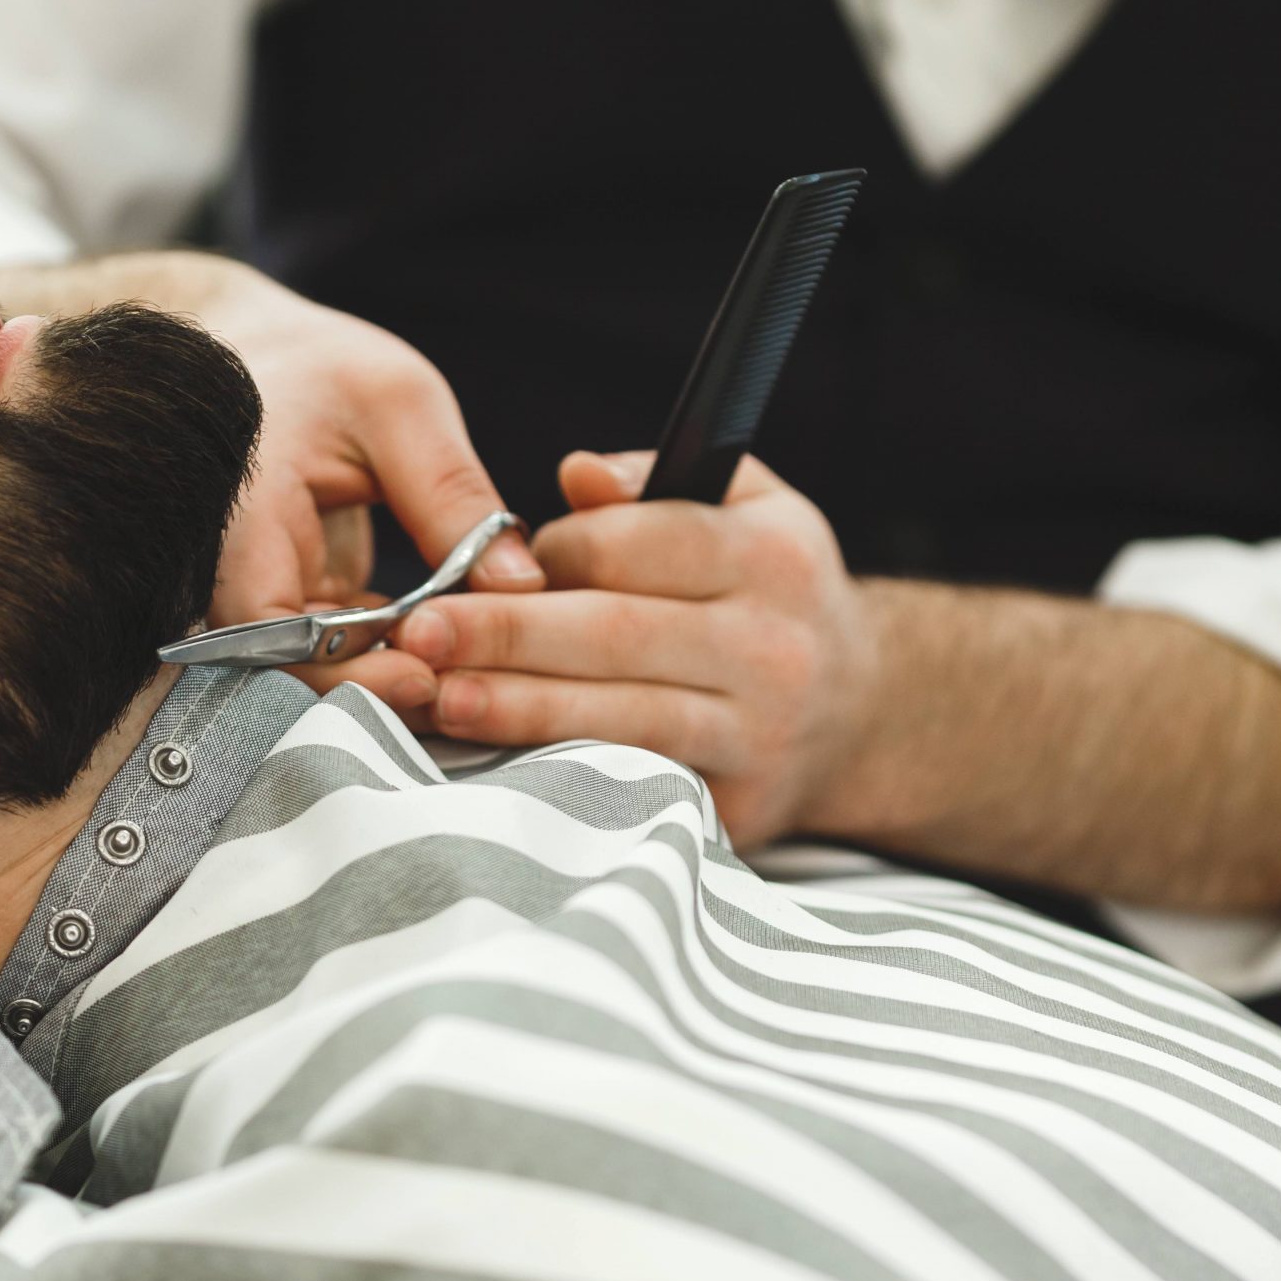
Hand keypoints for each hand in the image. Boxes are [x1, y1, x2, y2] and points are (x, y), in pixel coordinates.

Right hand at [140, 256, 543, 706]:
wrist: (268, 363)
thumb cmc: (321, 370)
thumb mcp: (397, 407)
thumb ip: (453, 495)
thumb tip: (522, 586)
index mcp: (237, 520)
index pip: (266, 636)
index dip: (342, 671)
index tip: (425, 674)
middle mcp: (230, 575)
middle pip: (289, 673)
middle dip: (379, 689)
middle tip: (465, 688)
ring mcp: (260, 599)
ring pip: (315, 675)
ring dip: (391, 679)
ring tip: (469, 672)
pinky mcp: (293, 609)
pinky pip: (335, 657)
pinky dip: (390, 658)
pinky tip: (449, 651)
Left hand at [393, 449, 878, 843]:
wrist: (859, 715)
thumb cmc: (767, 595)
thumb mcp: (746, 511)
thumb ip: (654, 485)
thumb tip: (574, 474)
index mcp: (771, 555)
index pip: (637, 544)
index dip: (551, 552)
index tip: (484, 562)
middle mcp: (774, 645)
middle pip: (617, 633)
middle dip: (508, 632)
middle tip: (421, 633)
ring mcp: (758, 733)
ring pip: (620, 717)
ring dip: (522, 710)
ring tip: (443, 699)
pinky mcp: (737, 806)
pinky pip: (632, 785)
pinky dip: (559, 774)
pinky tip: (496, 765)